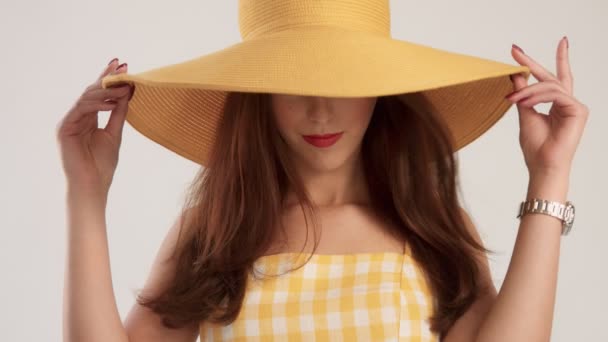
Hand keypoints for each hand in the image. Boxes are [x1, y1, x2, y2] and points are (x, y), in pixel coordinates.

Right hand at [56, 58, 133, 196]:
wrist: (93, 184)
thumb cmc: (103, 163)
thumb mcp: (115, 132)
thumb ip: (119, 112)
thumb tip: (127, 91)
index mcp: (90, 117)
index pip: (100, 94)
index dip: (109, 78)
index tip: (123, 65)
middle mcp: (78, 116)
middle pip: (92, 91)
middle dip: (107, 78)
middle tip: (122, 66)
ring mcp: (70, 121)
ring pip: (87, 98)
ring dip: (106, 90)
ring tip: (123, 86)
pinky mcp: (65, 128)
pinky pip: (81, 110)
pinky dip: (97, 105)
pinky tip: (111, 102)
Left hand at [506, 37, 588, 177]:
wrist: (542, 165)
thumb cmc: (535, 146)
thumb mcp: (524, 112)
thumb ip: (522, 92)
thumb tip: (515, 73)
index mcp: (556, 104)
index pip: (548, 78)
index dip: (536, 63)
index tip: (521, 50)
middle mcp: (568, 102)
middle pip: (550, 76)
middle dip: (531, 62)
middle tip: (515, 50)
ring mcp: (575, 106)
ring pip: (549, 86)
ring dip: (528, 90)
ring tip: (513, 98)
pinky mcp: (578, 110)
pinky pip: (556, 94)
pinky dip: (537, 97)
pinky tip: (524, 103)